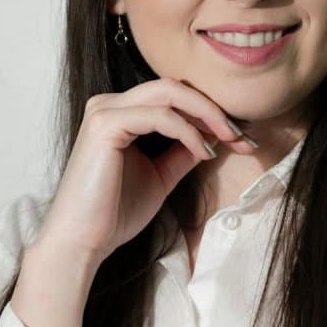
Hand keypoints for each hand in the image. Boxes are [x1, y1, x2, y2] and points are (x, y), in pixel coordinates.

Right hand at [33, 76, 248, 264]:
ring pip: (170, 93)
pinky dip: (188, 132)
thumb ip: (184, 150)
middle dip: (214, 108)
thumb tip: (217, 134)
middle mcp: (110, 103)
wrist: (83, 240)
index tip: (242, 137)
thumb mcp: (161, 175)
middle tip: (243, 134)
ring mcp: (105, 110)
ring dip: (207, 115)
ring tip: (231, 140)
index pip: (173, 96)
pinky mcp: (105, 123)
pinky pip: (160, 116)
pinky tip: (203, 152)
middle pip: (174, 86)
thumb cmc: (115, 212)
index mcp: (120, 112)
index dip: (211, 112)